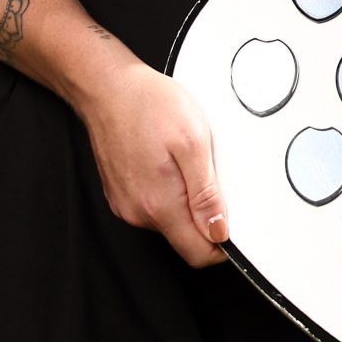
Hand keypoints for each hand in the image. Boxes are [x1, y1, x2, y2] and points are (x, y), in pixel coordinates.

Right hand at [76, 56, 231, 266]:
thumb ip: (206, 194)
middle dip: (205, 215)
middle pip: (185, 237)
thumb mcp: (193, 143)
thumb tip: (218, 232)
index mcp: (159, 206)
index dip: (222, 243)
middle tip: (209, 173)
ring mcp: (127, 204)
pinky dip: (168, 190)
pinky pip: (154, 204)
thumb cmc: (149, 105)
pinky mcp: (122, 193)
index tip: (232, 221)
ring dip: (186, 199)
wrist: (109, 88)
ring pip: (170, 220)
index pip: (198, 254)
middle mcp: (138, 212)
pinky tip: (167, 160)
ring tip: (186, 160)